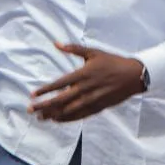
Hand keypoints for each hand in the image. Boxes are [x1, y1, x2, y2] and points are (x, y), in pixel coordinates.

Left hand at [28, 43, 145, 122]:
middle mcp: (85, 88)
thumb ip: (73, 49)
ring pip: (69, 110)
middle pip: (61, 100)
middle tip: (30, 110)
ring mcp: (92, 99)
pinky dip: (68, 119)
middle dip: (44, 105)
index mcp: (83, 74)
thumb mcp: (93, 52)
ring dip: (53, 114)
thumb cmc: (112, 61)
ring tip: (40, 118)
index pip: (59, 84)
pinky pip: (80, 115)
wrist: (133, 75)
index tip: (33, 95)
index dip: (45, 90)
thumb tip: (56, 43)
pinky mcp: (98, 107)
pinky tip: (57, 120)